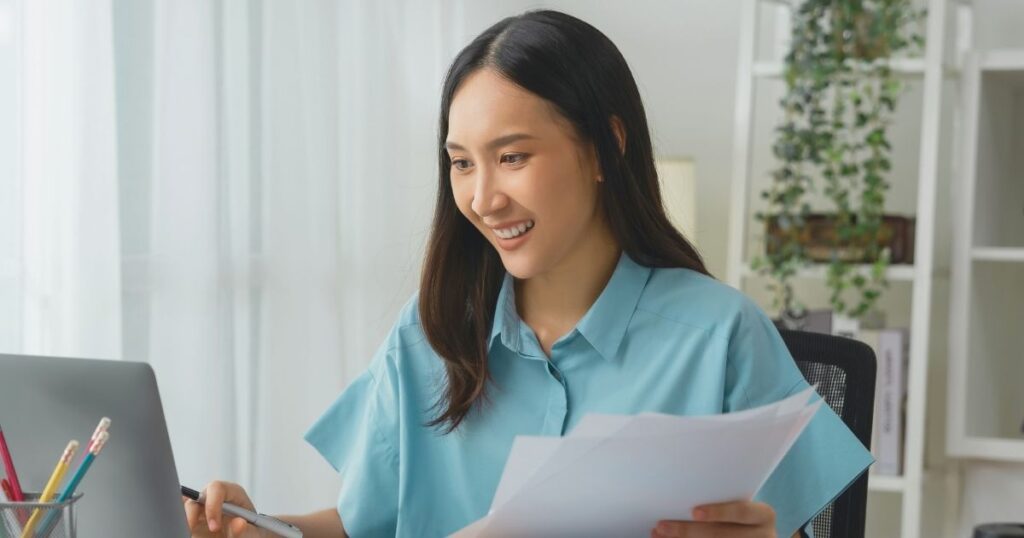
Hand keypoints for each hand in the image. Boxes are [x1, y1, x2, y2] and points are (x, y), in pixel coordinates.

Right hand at [182, 480, 268, 536]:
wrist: (247, 537)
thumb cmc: (253, 532)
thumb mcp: (255, 532)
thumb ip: (247, 529)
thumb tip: (238, 523)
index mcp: (232, 493)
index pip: (217, 488)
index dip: (212, 505)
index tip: (214, 526)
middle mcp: (215, 498)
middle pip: (196, 496)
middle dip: (192, 513)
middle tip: (193, 530)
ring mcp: (203, 509)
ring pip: (185, 506)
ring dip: (184, 519)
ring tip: (189, 532)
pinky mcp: (194, 520)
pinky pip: (181, 516)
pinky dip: (180, 521)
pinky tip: (183, 529)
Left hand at [651, 500, 776, 536]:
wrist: (751, 533)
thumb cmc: (736, 512)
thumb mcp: (736, 502)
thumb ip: (720, 498)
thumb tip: (680, 492)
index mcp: (764, 515)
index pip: (742, 512)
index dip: (719, 512)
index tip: (694, 512)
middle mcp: (765, 535)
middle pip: (723, 535)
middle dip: (688, 531)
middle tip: (662, 526)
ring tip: (659, 534)